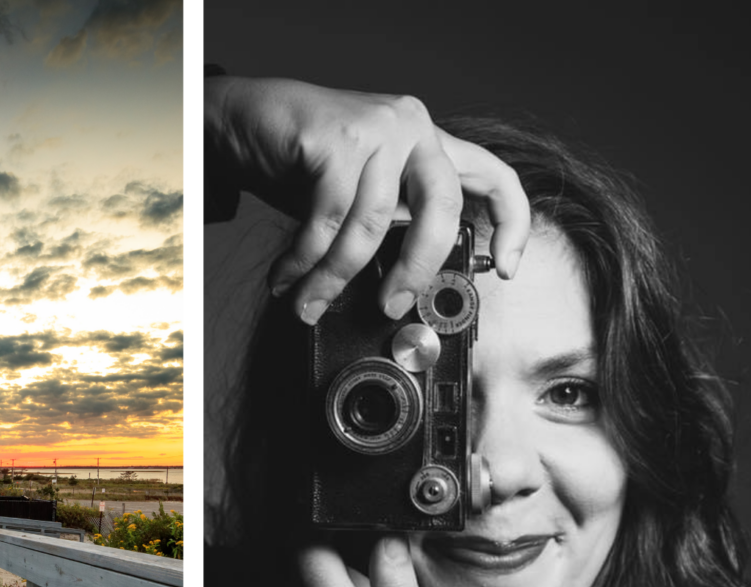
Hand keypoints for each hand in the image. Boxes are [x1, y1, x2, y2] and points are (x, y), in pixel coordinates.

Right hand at [206, 75, 530, 324]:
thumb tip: (398, 285)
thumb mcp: (356, 189)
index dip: (511, 225)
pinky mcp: (336, 138)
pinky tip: (287, 278)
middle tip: (391, 305)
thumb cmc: (297, 157)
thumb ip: (387, 221)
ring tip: (309, 303)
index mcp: (426, 141)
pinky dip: (304, 260)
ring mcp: (377, 128)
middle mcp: (411, 127)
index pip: (493, 177)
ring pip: (373, 222)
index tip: (508, 269)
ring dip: (336, 276)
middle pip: (442, 208)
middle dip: (417, 268)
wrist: (238, 117)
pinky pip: (328, 218)